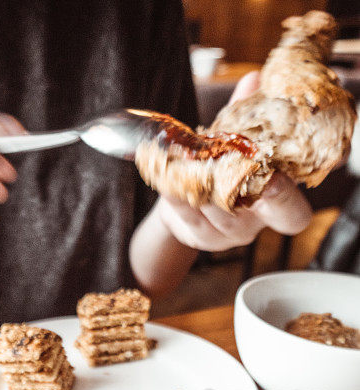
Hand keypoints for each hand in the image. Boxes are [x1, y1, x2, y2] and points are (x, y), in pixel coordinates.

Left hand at [158, 71, 312, 250]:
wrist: (186, 207)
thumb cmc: (220, 171)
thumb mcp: (236, 145)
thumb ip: (246, 117)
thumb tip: (254, 79)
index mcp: (277, 204)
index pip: (295, 214)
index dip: (288, 197)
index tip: (276, 176)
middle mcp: (256, 223)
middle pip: (267, 219)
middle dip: (257, 196)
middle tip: (242, 172)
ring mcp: (227, 233)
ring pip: (222, 214)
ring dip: (207, 187)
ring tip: (193, 162)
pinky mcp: (198, 236)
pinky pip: (189, 217)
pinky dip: (177, 196)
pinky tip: (168, 177)